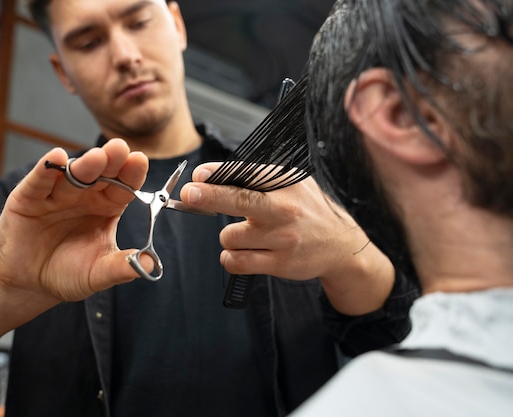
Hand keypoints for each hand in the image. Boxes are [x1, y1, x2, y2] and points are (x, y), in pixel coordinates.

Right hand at [0, 138, 151, 302]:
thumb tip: (150, 265)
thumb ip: (120, 267)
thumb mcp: (97, 273)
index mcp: (107, 206)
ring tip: (96, 157)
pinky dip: (46, 170)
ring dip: (84, 165)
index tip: (140, 160)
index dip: (132, 173)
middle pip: (100, 173)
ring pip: (72, 175)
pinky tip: (56, 157)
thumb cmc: (68, 273)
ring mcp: (57, 194)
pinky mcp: (28, 198)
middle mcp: (84, 195)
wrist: (29, 283)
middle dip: (111, 161)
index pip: (123, 186)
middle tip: (120, 149)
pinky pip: (39, 182)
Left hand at [180, 162, 394, 314]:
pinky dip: (231, 258)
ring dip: (229, 237)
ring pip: (230, 236)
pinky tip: (242, 252)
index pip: (248, 174)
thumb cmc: (306, 210)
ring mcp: (282, 238)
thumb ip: (255, 179)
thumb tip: (209, 177)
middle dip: (210, 196)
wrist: (340, 246)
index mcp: (286, 183)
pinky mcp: (279, 263)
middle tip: (189, 194)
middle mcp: (285, 209)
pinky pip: (236, 262)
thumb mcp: (290, 184)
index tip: (199, 175)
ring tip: (247, 235)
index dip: (219, 174)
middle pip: (239, 200)